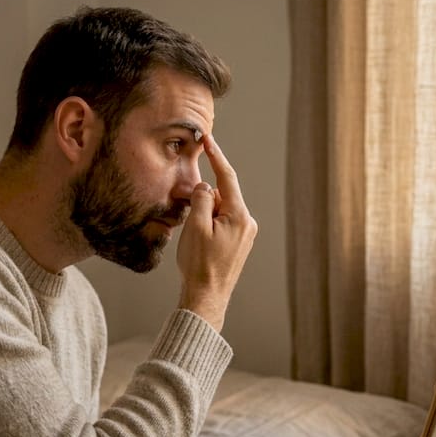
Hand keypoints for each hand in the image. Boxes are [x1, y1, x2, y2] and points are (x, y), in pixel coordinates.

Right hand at [175, 134, 257, 331]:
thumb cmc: (199, 265)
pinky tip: (199, 242)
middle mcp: (247, 223)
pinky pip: (222, 223)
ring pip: (220, 210)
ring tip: (194, 239)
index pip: (227, 177)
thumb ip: (202, 199)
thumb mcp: (195, 226)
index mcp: (239, 215)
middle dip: (204, 198)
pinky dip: (209, 224)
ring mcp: (245, 234)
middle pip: (222, 196)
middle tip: (188, 215)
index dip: (216, 156)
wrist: (207, 297)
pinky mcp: (239, 244)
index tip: (209, 139)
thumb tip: (206, 187)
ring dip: (205, 214)